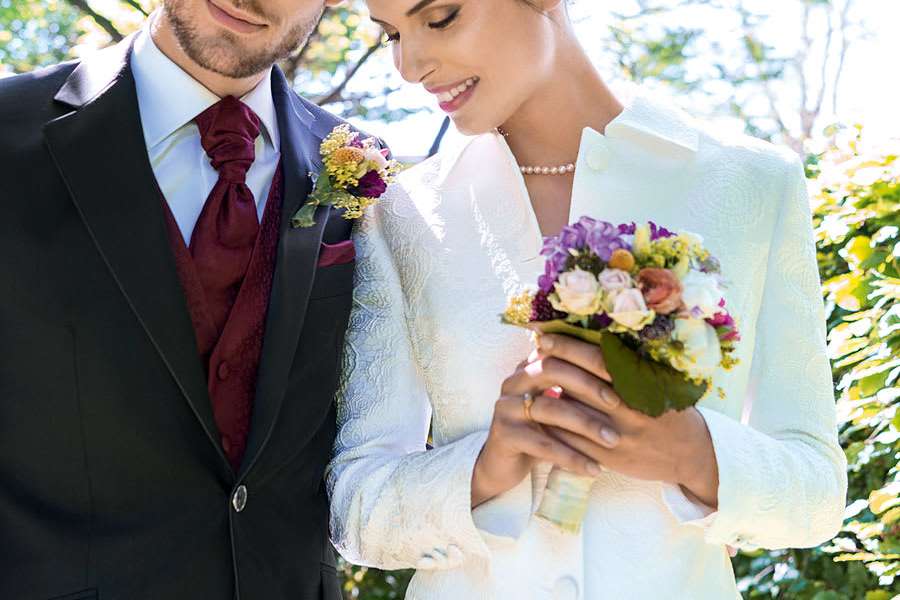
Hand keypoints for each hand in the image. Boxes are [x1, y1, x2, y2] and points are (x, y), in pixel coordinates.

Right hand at [472, 352, 622, 506]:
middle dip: (588, 385)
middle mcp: (515, 380)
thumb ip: (580, 389)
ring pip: (550, 408)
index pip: (560, 349)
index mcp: (530, 366)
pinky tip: (594, 469)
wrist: (506, 465)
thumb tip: (629, 377)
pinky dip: (571, 456)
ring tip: (612, 440)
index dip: (590, 357)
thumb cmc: (543, 431)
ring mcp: (506, 406)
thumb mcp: (561, 406)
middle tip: (617, 404)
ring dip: (586, 424)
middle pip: (552, 369)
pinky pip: (543, 444)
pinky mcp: (503, 434)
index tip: (620, 370)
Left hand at [534, 333, 719, 507]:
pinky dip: (553, 428)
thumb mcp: (657, 383)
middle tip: (531, 354)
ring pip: (572, 414)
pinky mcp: (611, 458)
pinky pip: (572, 442)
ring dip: (547, 398)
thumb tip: (592, 340)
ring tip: (528, 384)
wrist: (692, 455)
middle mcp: (629, 409)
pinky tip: (540, 417)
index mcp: (641, 385)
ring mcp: (618, 435)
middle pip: (579, 384)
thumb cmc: (669, 409)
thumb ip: (628, 366)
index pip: (598, 360)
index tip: (546, 336)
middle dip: (552, 367)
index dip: (569, 347)